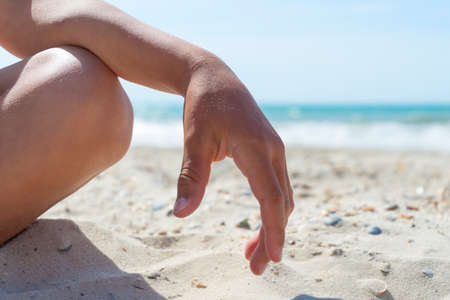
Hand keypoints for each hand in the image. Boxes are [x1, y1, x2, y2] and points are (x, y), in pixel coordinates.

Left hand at [172, 57, 293, 274]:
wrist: (215, 78)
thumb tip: (180, 215)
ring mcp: (275, 150)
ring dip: (272, 226)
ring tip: (251, 253)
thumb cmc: (203, 106)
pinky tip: (258, 224)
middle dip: (271, 237)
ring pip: (282, 197)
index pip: (271, 198)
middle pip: (281, 204)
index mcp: (257, 148)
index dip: (274, 230)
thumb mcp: (194, 140)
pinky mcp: (270, 151)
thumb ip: (191, 177)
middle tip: (255, 267)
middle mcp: (273, 151)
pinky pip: (276, 187)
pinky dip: (271, 211)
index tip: (273, 258)